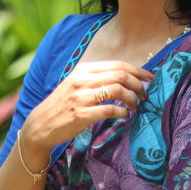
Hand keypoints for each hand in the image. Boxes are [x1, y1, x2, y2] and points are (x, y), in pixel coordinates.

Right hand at [20, 59, 153, 160]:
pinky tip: (124, 116)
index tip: (150, 78)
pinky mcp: (81, 115)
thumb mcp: (76, 85)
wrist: (40, 125)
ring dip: (133, 99)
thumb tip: (125, 78)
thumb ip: (97, 79)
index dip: (138, 71)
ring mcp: (80, 97)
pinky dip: (122, 113)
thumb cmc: (63, 106)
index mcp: (83, 70)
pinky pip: (110, 110)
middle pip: (121, 76)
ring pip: (118, 91)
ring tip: (136, 107)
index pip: (118, 64)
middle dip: (139, 85)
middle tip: (145, 95)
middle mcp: (82, 80)